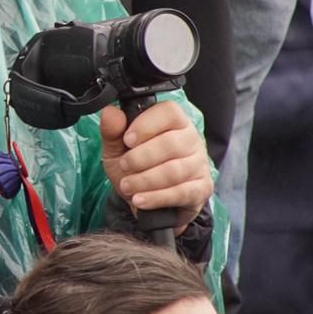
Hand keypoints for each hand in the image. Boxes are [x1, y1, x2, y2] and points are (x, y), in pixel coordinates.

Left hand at [100, 100, 212, 232]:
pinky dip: (156, 198)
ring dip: (145, 180)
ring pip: (174, 170)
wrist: (148, 201)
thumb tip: (110, 112)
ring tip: (127, 186)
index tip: (127, 140)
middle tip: (124, 166)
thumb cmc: (136, 168)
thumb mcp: (117, 149)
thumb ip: (112, 131)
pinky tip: (140, 200)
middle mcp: (191, 139)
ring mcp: (199, 164)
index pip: (169, 112)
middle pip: (171, 143)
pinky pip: (181, 192)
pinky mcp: (202, 188)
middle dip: (140, 158)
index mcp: (174, 121)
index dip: (146, 125)